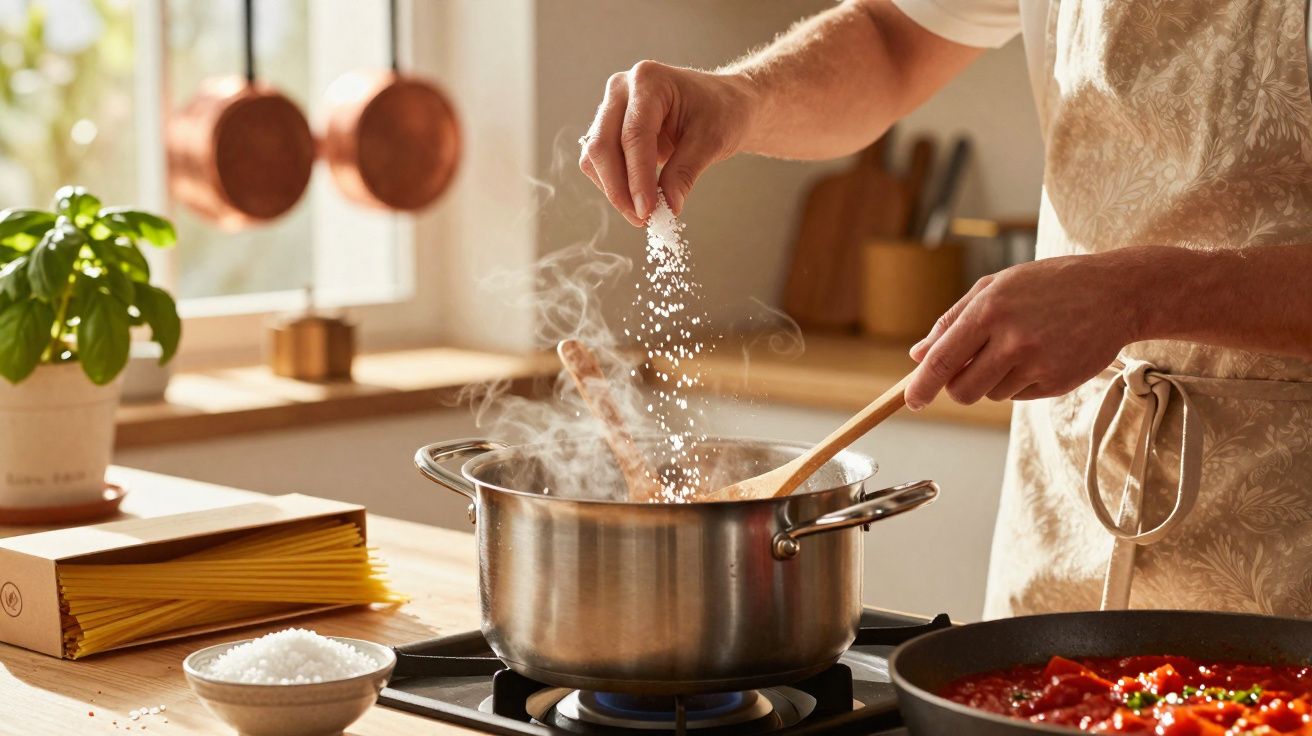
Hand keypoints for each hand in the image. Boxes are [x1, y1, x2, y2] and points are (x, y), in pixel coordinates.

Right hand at [579, 61, 756, 225]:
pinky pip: (600, 161)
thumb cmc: (723, 112)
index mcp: (649, 80)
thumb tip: (667, 208)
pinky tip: (636, 199)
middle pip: (603, 144)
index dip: (637, 178)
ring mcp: (611, 107)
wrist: (724, 104)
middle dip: (618, 188)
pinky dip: (614, 184)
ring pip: (594, 156)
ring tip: (643, 213)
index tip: (646, 211)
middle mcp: (622, 89)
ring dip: (613, 189)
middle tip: (641, 219)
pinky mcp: (610, 128)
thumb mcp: (711, 141)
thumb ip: (685, 173)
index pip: (633, 135)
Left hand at [904, 250, 1150, 409]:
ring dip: (993, 380)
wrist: (1116, 293)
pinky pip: (1019, 396)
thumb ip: (952, 320)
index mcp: (989, 310)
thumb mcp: (996, 286)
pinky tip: (1040, 355)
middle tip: (968, 370)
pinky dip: (1020, 382)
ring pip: (991, 394)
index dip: (921, 385)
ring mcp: (1037, 364)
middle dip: (957, 388)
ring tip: (1019, 347)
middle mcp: (1012, 339)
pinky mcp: (1057, 383)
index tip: (910, 401)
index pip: (943, 360)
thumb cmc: (1048, 285)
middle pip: (963, 390)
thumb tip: (918, 355)